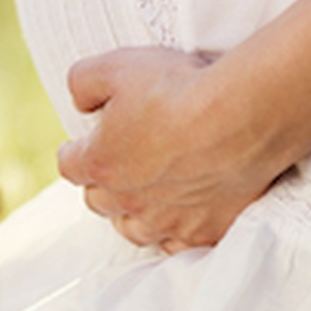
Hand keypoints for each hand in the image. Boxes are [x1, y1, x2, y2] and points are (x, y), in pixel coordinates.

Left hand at [56, 46, 283, 251]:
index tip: (82, 144)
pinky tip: (181, 217)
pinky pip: (179, 244)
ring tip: (145, 195)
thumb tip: (81, 100)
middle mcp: (128, 200)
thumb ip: (84, 82)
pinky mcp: (205, 229)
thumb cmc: (179, 90)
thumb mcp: (116, 66)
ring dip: (133, 213)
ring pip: (135, 229)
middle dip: (102, 183)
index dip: (75, 151)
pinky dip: (174, 232)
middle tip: (117, 163)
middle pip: (99, 201)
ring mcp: (167, 220)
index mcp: (101, 162)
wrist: (240, 114)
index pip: (70, 165)